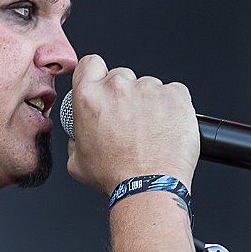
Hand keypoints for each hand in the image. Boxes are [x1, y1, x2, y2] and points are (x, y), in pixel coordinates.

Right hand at [66, 54, 199, 194]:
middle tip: (130, 122)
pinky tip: (167, 128)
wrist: (149, 188)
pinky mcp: (175, 95)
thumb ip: (75, 140)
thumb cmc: (115, 177)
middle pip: (121, 76)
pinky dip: (172, 107)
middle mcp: (117, 87)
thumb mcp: (77, 162)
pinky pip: (174, 93)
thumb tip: (79, 136)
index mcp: (88, 97)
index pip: (90, 63)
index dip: (97, 74)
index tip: (103, 86)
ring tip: (151, 131)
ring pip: (149, 86)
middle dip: (125, 95)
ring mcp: (148, 89)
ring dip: (149, 103)